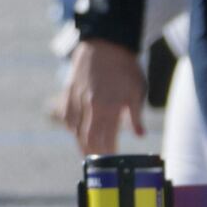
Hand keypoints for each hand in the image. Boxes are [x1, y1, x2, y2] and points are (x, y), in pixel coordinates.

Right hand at [57, 38, 148, 154]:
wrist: (105, 44)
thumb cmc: (125, 68)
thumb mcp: (137, 91)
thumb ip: (136, 116)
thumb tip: (139, 135)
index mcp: (106, 108)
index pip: (104, 138)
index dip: (107, 152)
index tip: (112, 161)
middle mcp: (88, 106)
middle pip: (86, 137)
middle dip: (92, 152)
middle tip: (97, 162)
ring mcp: (76, 99)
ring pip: (74, 128)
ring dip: (80, 141)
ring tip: (86, 151)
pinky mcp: (69, 91)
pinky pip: (66, 114)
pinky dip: (70, 125)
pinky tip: (75, 131)